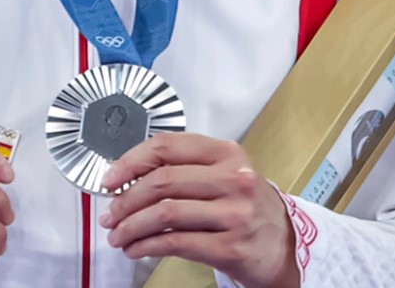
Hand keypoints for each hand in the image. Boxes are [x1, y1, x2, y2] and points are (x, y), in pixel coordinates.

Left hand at [100, 134, 299, 287]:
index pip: (167, 147)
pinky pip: (177, 243)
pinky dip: (148, 245)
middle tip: (109, 213)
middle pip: (162, 182)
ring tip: (118, 234)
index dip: (131, 161)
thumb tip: (128, 175)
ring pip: (166, 214)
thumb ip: (183, 167)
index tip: (110, 178)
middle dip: (126, 199)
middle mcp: (233, 179)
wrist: (285, 244)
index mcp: (225, 152)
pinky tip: (137, 248)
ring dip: (132, 226)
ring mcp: (234, 213)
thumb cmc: (244, 205)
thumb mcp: (222, 172)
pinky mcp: (231, 247)